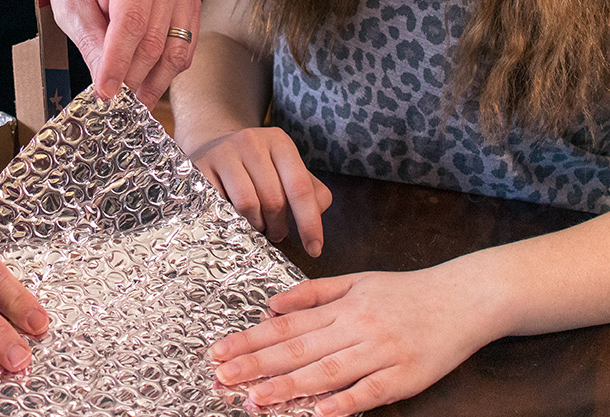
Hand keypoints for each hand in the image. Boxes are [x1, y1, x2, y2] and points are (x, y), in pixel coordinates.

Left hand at [49, 0, 200, 108]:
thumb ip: (89, 41)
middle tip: (114, 102)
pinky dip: (165, 73)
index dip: (118, 64)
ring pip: (174, 53)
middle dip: (132, 79)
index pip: (130, 25)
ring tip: (131, 99)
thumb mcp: (70, 3)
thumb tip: (105, 81)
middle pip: (153, 43)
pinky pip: (184, 51)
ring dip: (152, 82)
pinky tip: (146, 82)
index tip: (107, 93)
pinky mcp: (190, 8)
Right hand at [190, 127, 330, 255]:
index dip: (309, 223)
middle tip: (275, 233)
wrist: (212, 146)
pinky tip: (233, 218)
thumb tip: (315, 215)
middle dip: (278, 226)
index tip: (314, 249)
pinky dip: (230, 220)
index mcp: (279, 142)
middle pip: (274, 199)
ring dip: (255, 226)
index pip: (301, 188)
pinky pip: (220, 205)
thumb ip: (311, 192)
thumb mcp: (287, 171)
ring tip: (256, 226)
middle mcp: (252, 141)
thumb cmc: (256, 168)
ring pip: (248, 205)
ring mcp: (224, 152)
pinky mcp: (200, 166)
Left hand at [209, 269, 500, 415]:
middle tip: (223, 377)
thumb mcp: (356, 281)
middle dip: (257, 364)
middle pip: (299, 349)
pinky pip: (370, 392)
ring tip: (256, 399)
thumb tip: (272, 305)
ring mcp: (381, 352)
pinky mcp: (406, 376)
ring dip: (289, 387)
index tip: (219, 351)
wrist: (465, 297)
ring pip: (328, 371)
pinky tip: (318, 412)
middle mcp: (356, 327)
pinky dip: (344, 403)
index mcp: (341, 306)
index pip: (285, 325)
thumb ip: (312, 293)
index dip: (250, 339)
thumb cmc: (406, 292)